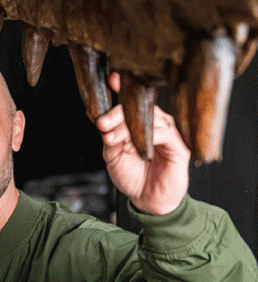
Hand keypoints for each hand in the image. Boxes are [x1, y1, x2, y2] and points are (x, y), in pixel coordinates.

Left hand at [96, 93, 189, 214]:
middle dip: (118, 112)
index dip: (121, 90)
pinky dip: (147, 137)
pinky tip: (131, 146)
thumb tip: (103, 122)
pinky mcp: (179, 146)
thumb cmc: (132, 176)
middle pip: (140, 107)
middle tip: (102, 123)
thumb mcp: (112, 156)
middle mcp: (155, 124)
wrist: (147, 200)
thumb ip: (109, 138)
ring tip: (111, 138)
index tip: (110, 81)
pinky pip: (164, 134)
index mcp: (139, 123)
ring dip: (127, 127)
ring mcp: (168, 133)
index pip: (131, 103)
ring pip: (150, 119)